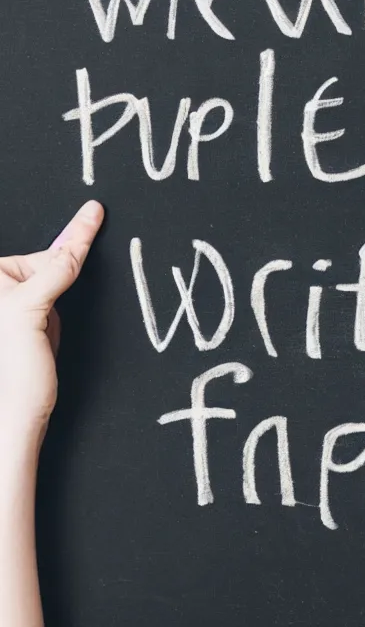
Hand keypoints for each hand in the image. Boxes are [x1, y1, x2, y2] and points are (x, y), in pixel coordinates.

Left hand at [0, 201, 102, 440]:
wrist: (17, 414)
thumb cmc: (14, 372)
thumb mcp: (29, 313)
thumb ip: (52, 276)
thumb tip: (72, 248)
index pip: (41, 255)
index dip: (73, 237)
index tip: (94, 212)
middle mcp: (1, 290)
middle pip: (47, 268)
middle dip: (61, 284)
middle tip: (51, 310)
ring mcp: (14, 307)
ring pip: (55, 289)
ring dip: (61, 306)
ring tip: (41, 336)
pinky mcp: (29, 325)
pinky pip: (56, 309)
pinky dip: (61, 317)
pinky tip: (48, 339)